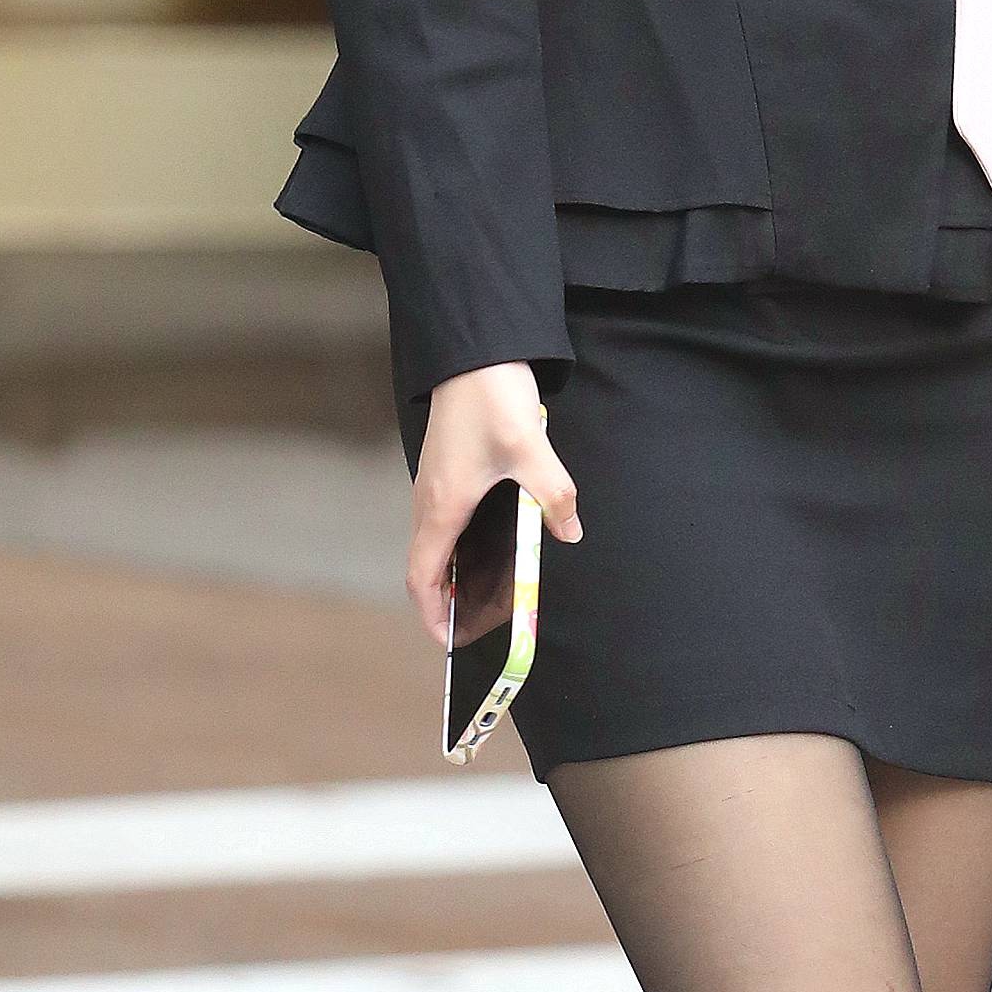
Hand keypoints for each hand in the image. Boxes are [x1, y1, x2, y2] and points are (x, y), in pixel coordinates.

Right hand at [406, 360, 580, 645]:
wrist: (474, 350)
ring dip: (453, 571)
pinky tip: (493, 542)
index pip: (421, 578)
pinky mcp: (447, 468)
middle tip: (478, 623)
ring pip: (436, 542)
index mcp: (442, 505)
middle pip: (426, 565)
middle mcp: (429, 499)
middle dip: (446, 600)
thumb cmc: (491, 398)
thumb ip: (552, 495)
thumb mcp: (531, 449)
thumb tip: (570, 532)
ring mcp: (435, 483)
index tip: (448, 641)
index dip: (431, 615)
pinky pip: (446, 519)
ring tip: (488, 591)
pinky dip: (460, 543)